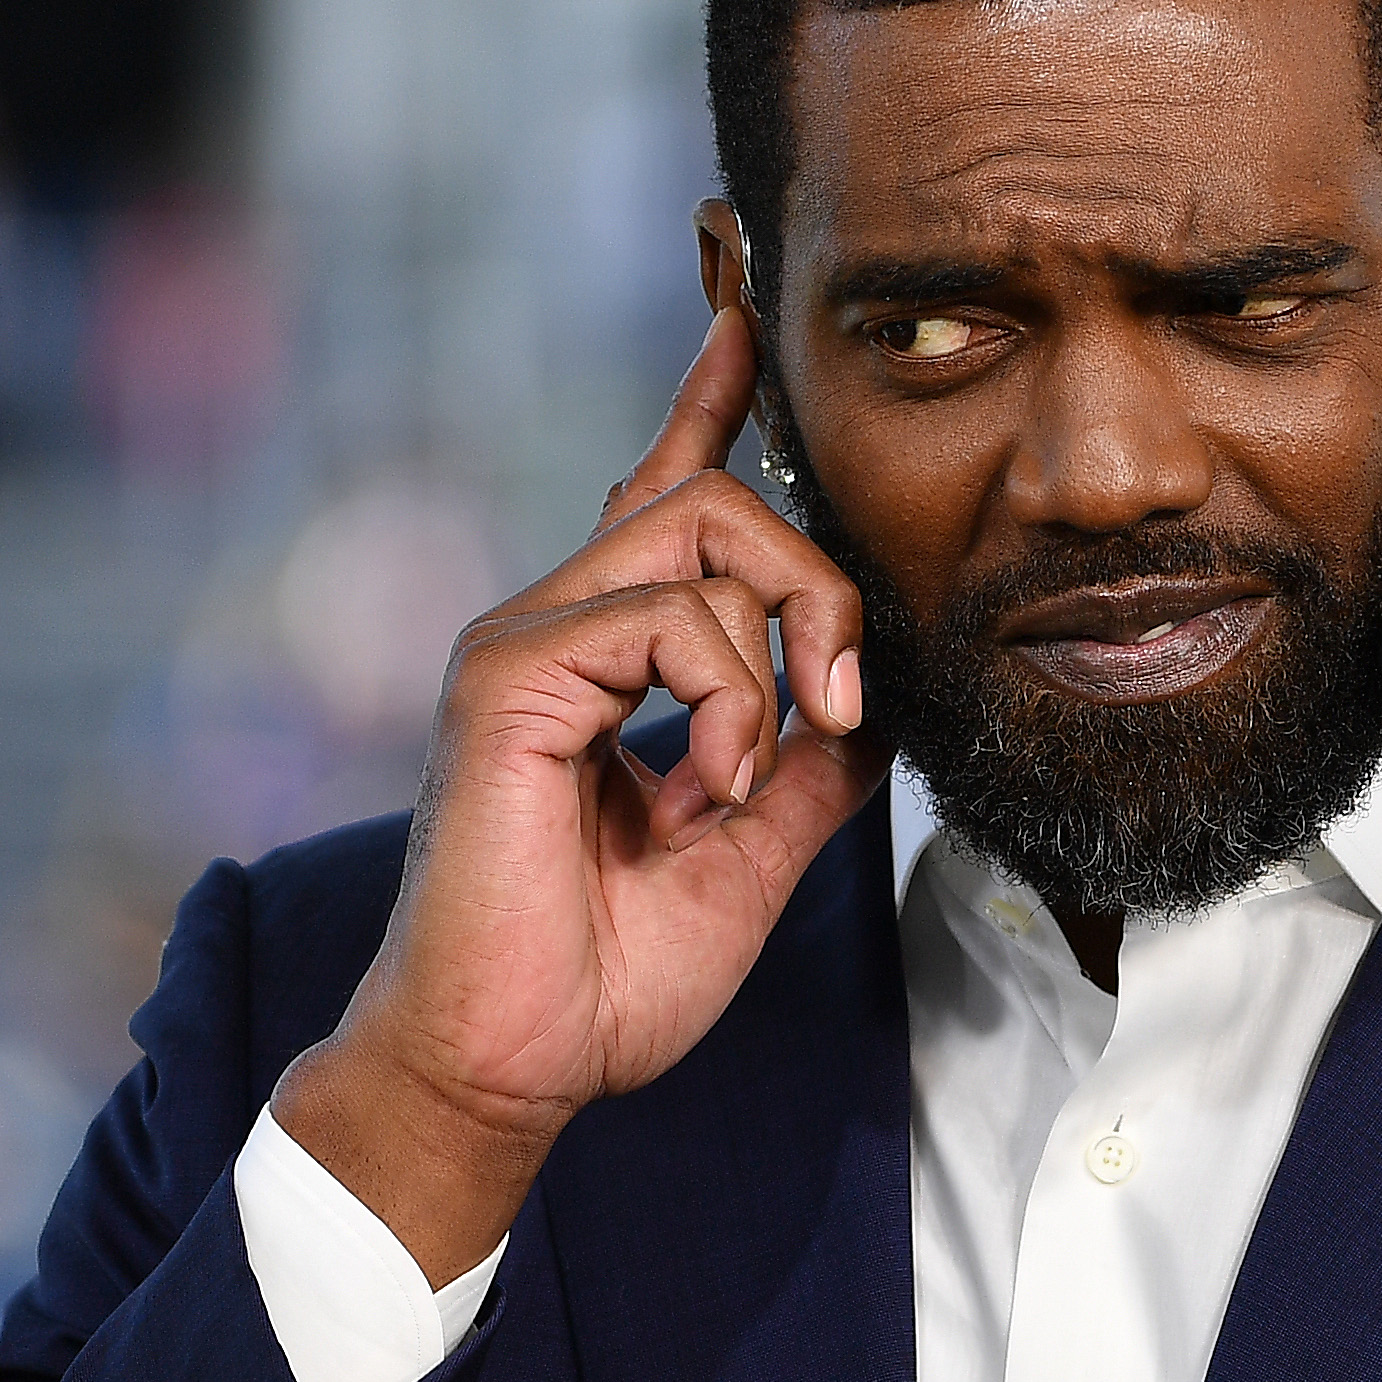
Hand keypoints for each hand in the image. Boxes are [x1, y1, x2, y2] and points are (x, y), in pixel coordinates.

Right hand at [273, 307, 873, 1282]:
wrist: (508, 1069)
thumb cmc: (598, 981)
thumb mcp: (748, 858)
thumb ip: (806, 767)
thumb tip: (876, 704)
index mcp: (602, 660)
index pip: (659, 494)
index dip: (705, 399)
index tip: (743, 312)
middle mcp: (555, 629)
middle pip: (711, 497)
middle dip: (814, 579)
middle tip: (839, 704)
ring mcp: (523, 643)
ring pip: (697, 530)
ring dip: (778, 643)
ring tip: (765, 765)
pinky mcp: (506, 676)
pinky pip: (661, 613)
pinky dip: (725, 695)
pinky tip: (716, 782)